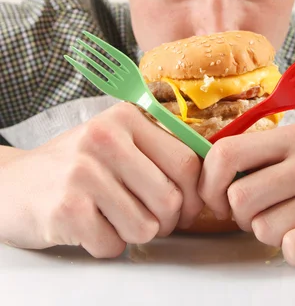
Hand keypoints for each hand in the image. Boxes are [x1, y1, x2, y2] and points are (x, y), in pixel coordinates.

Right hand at [0, 102, 202, 256]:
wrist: (11, 184)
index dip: (194, 194)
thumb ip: (158, 151)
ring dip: (133, 234)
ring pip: (146, 226)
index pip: (187, 161)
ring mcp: (84, 171)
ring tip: (111, 218)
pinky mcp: (67, 207)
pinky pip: (113, 245)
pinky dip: (106, 245)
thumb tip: (207, 184)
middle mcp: (105, 137)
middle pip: (171, 197)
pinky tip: (89, 227)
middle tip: (148, 220)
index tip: (187, 208)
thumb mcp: (116, 141)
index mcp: (126, 117)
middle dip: (167, 221)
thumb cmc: (74, 166)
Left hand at [199, 122, 294, 266]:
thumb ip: (266, 154)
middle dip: (241, 216)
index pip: (226, 152)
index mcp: (294, 137)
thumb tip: (217, 174)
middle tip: (260, 215)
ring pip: (263, 230)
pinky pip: (293, 251)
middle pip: (239, 199)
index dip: (209, 181)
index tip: (216, 197)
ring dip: (272, 234)